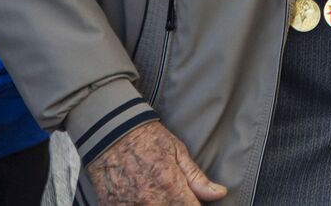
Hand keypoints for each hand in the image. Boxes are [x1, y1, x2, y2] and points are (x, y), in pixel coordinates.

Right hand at [86, 121, 226, 204]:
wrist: (110, 132)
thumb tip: (220, 193)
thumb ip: (197, 178)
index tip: (193, 201)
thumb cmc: (148, 138)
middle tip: (173, 193)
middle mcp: (150, 202)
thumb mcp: (177, 152)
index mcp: (171, 187)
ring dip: (159, 205)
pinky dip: (137, 205)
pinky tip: (139, 196)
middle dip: (177, 204)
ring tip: (155, 192)